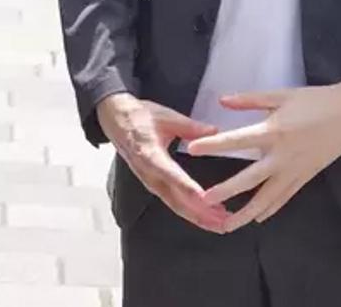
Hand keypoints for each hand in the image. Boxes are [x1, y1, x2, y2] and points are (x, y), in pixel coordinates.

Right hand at [95, 92, 228, 233]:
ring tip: (222, 224)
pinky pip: (173, 202)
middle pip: (176, 199)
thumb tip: (214, 131)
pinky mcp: (154, 184)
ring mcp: (151, 182)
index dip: (189, 189)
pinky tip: (208, 215)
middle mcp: (149, 174)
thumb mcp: (165, 116)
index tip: (207, 201)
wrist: (115, 120)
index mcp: (150, 155)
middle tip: (225, 222)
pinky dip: (191, 211)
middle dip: (201, 213)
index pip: (172, 176)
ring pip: (176, 205)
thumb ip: (190, 127)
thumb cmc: (139, 117)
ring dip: (199, 217)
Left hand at [185, 72, 340, 229]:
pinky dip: (270, 209)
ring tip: (227, 225)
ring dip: (247, 212)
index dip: (213, 146)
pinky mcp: (306, 177)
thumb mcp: (281, 95)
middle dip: (226, 191)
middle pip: (250, 178)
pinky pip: (285, 197)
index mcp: (274, 131)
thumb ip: (250, 99)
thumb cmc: (315, 100)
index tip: (191, 150)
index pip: (237, 140)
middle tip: (203, 200)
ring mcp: (295, 170)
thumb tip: (222, 101)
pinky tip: (258, 218)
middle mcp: (282, 155)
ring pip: (268, 197)